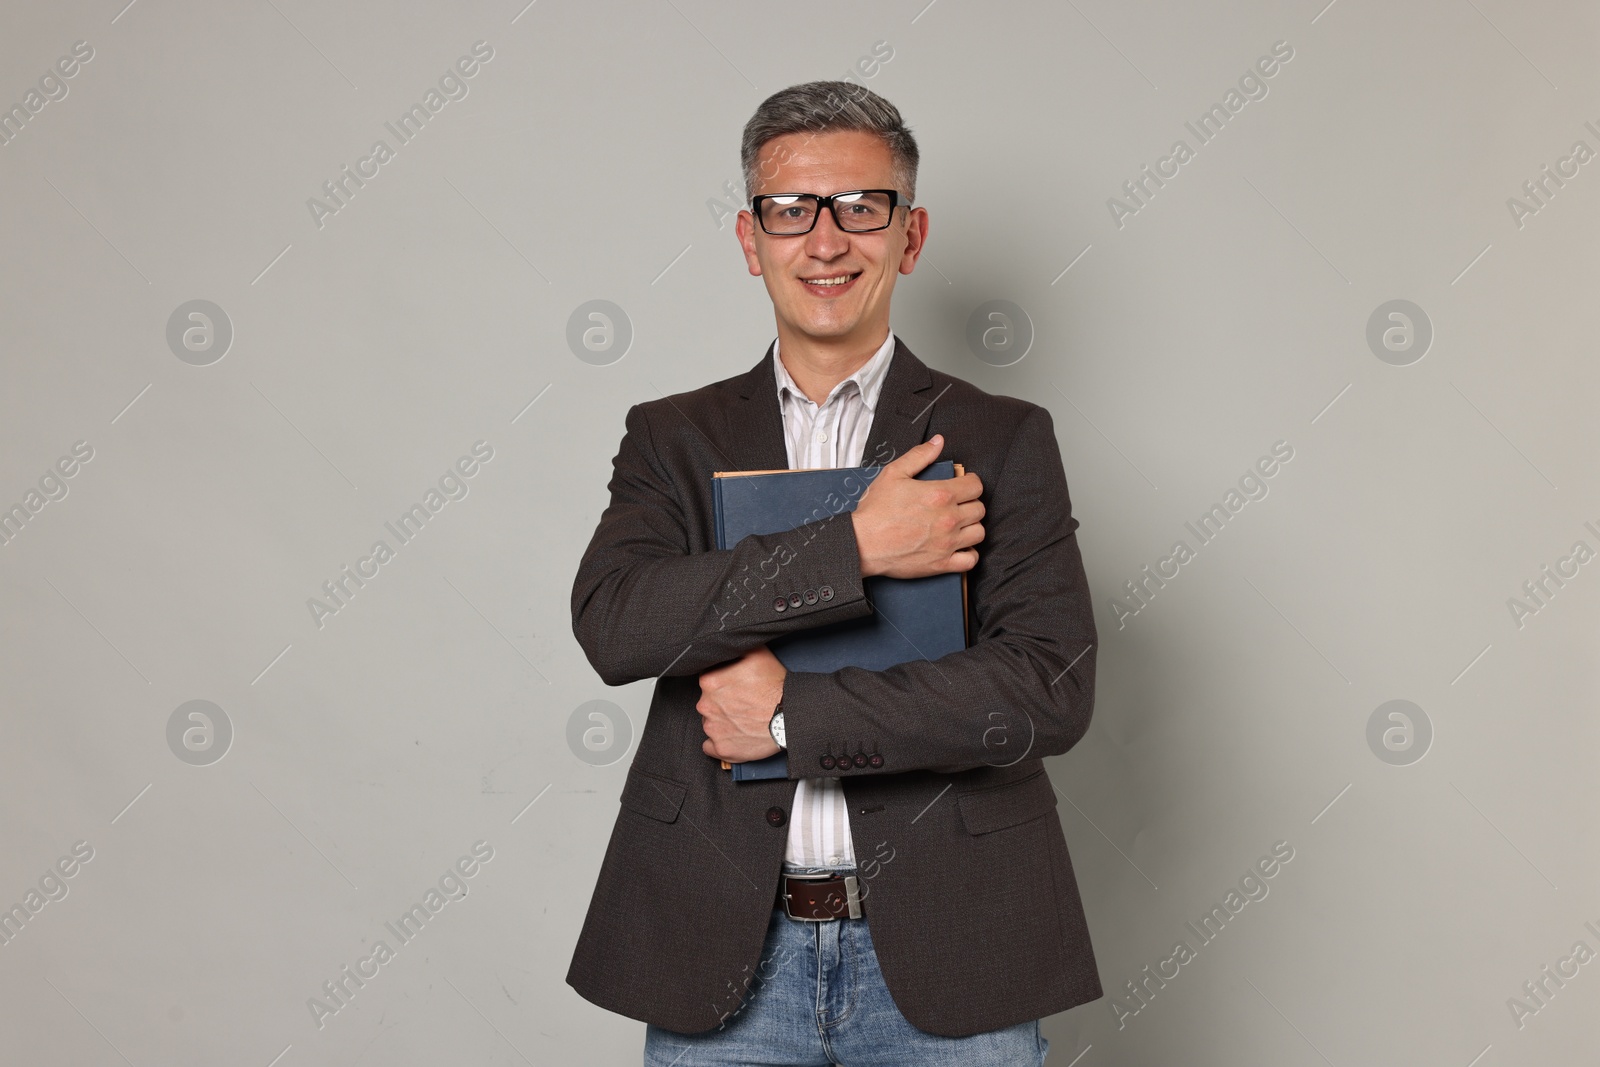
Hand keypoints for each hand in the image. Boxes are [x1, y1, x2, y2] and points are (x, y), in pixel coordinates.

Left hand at [697, 644, 785, 762]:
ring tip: (743, 719)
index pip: (708, 680)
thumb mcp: (757, 653)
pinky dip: (720, 742)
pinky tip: (734, 736)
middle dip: (722, 702)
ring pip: (710, 723)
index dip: (723, 682)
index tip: (735, 686)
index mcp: (710, 681)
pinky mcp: (722, 748)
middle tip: (743, 703)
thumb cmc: (776, 686)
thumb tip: (726, 644)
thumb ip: (735, 648)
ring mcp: (713, 729)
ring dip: (723, 721)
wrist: (791, 717)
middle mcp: (706, 706)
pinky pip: (710, 747)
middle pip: (709, 702)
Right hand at [850, 434, 984, 578]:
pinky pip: (970, 561)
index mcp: (940, 494)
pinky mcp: (941, 563)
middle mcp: (948, 518)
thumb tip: (938, 442)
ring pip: (979, 533)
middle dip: (971, 504)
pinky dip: (969, 554)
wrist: (863, 543)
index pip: (975, 486)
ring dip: (971, 527)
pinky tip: (959, 547)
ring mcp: (947, 543)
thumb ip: (919, 456)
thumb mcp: (894, 474)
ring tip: (959, 525)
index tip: (964, 486)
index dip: (971, 483)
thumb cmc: (875, 512)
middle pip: (980, 509)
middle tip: (959, 505)